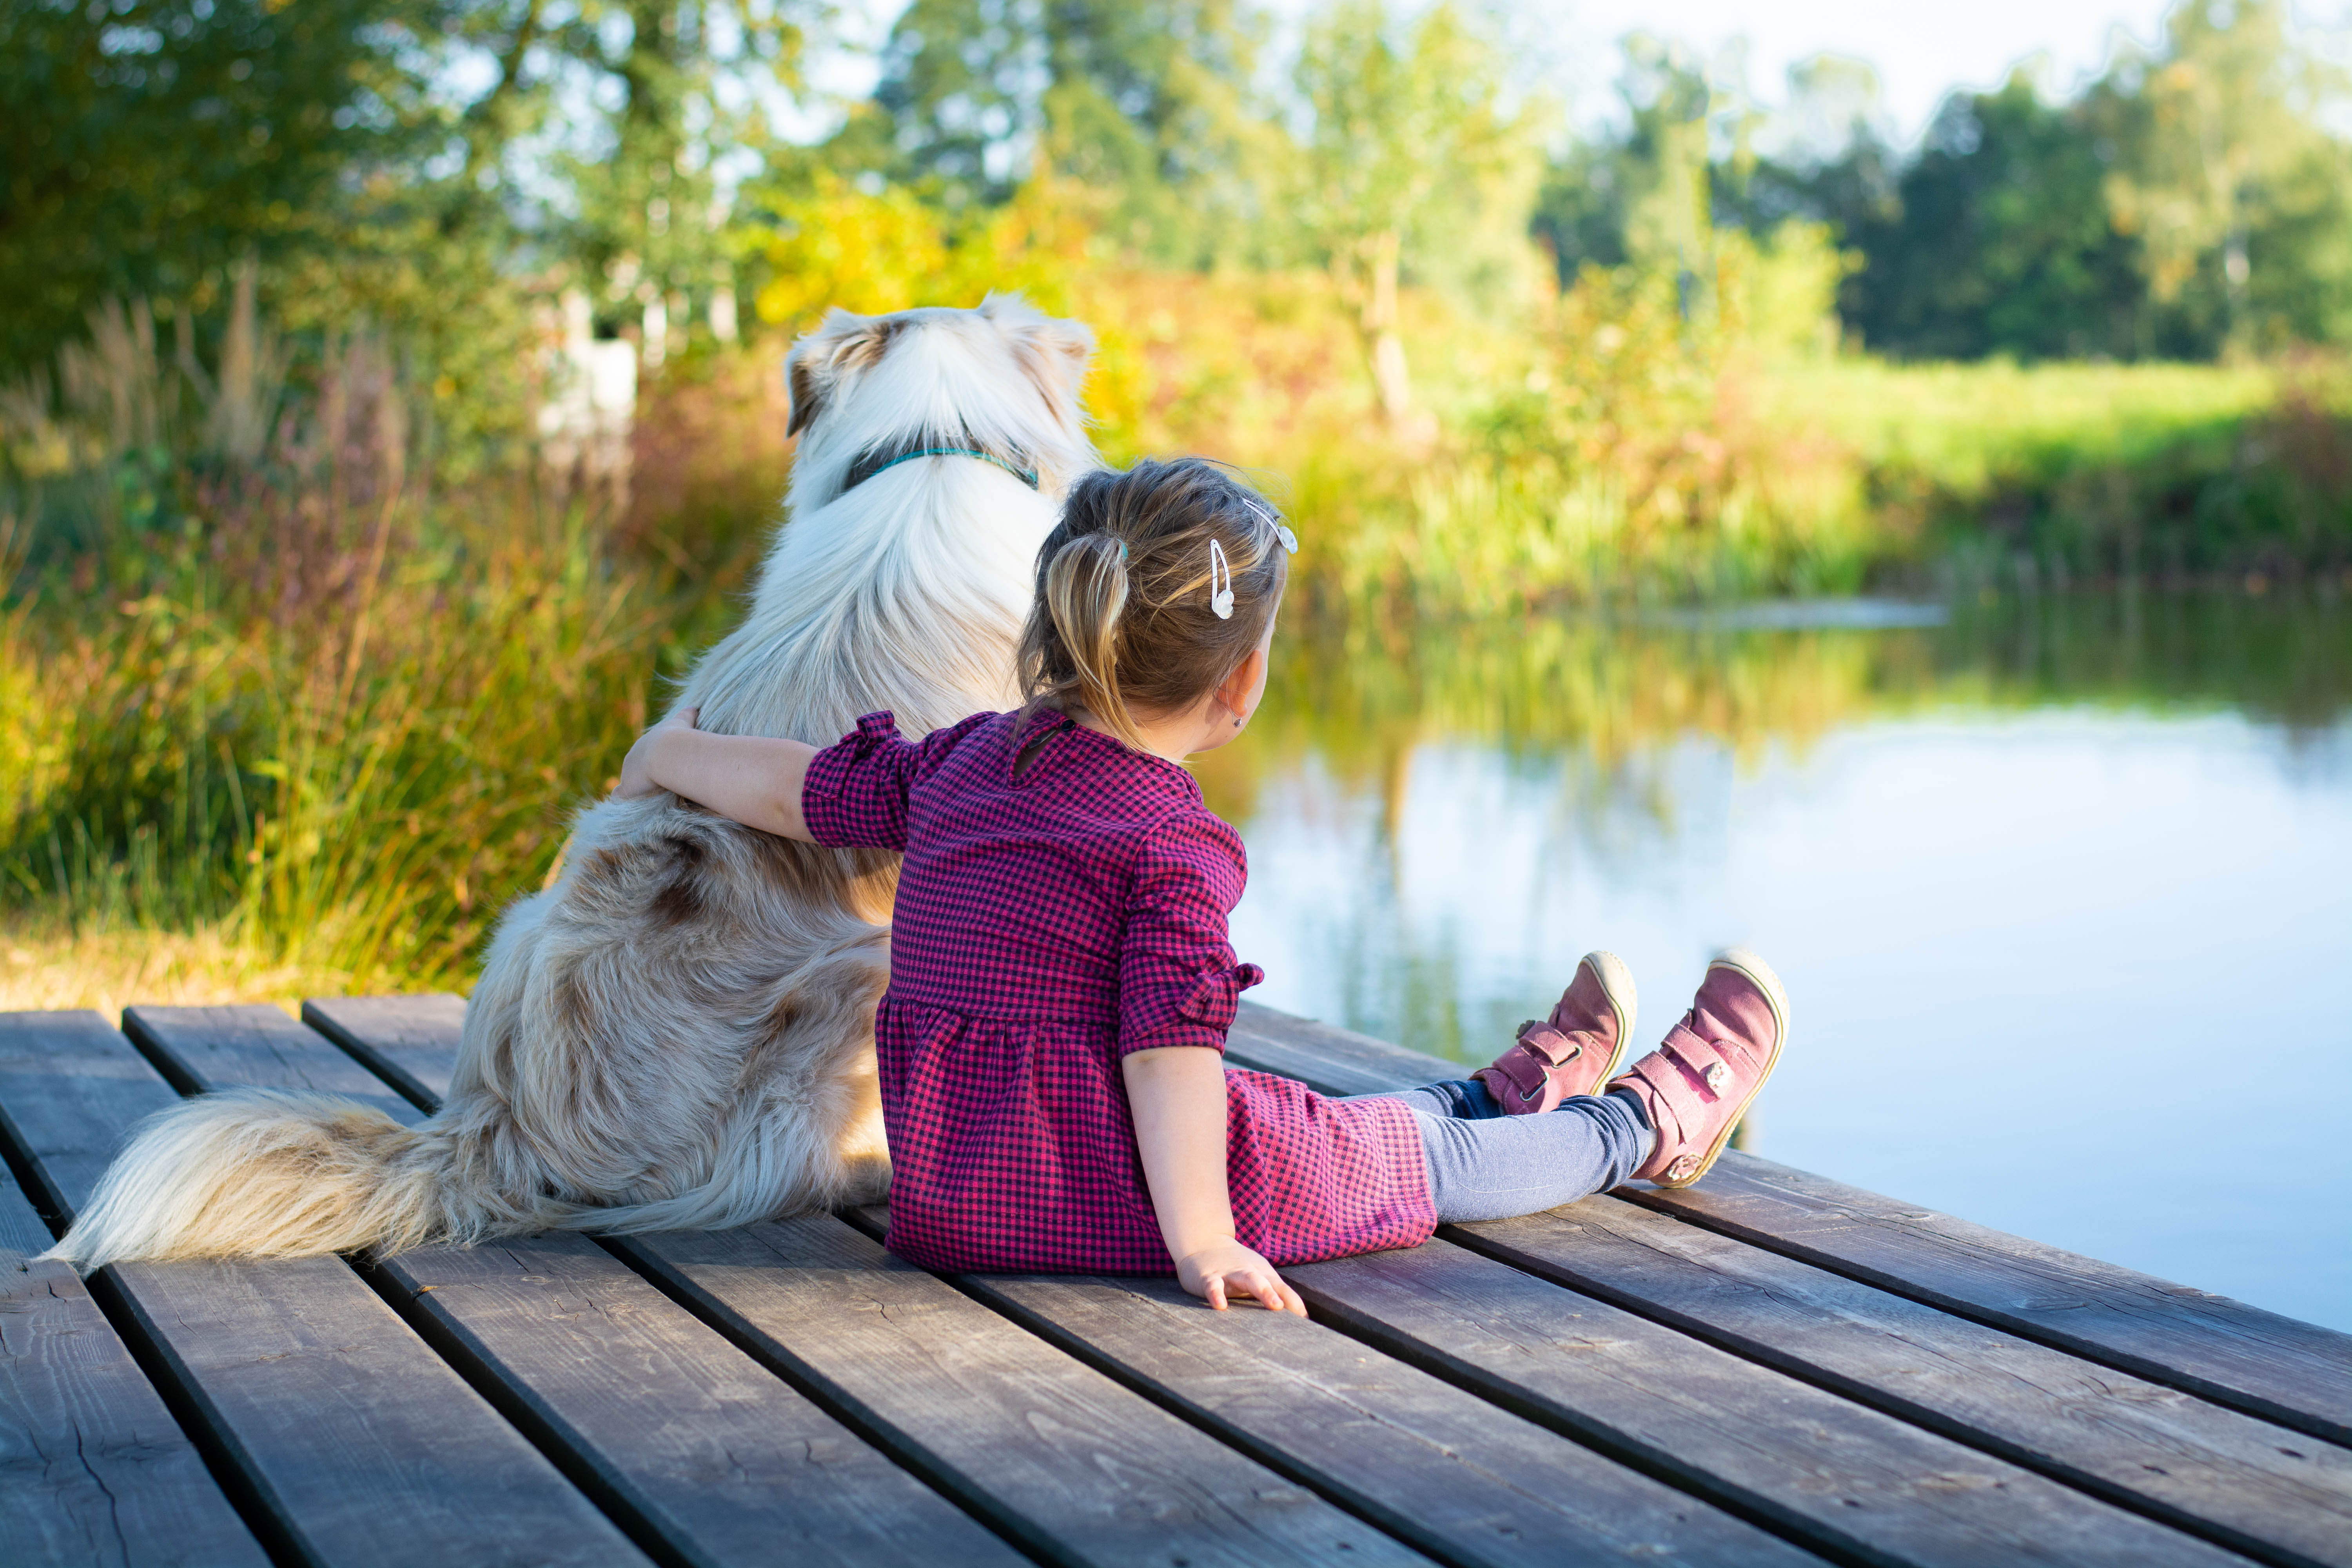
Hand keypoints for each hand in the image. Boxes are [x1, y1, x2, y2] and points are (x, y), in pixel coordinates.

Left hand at [617, 707, 697, 798]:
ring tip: (646, 797)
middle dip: (643, 773)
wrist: (669, 752)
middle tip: (657, 783)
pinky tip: (628, 806)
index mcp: (645, 743)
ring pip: (629, 781)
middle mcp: (633, 756)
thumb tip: (694, 707)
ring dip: (636, 788)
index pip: (645, 751)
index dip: (653, 758)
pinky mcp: (628, 789)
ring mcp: (628, 773)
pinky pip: (620, 797)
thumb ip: (688, 714)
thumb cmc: (679, 737)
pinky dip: (623, 800)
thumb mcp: (684, 721)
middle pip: (635, 766)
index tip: (660, 764)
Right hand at [1175, 1239, 1305, 1314]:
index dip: (1295, 1304)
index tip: (1306, 1322)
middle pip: (1269, 1283)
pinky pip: (1214, 1286)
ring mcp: (1230, 1274)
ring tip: (1275, 1305)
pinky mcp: (1209, 1277)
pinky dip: (1217, 1295)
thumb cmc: (1236, 1267)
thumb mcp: (1257, 1277)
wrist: (1203, 1241)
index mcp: (1263, 1274)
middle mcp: (1250, 1272)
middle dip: (1285, 1296)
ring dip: (1264, 1291)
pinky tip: (1220, 1306)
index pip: (1283, 1289)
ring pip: (1249, 1280)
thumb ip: (1275, 1294)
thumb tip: (1298, 1318)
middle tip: (1296, 1314)